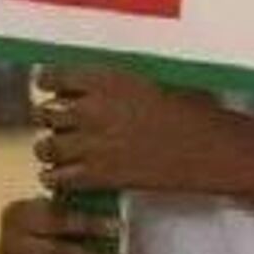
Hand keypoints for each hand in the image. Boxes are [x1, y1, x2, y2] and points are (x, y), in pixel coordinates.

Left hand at [33, 65, 234, 193]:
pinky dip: (57, 175)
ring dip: (52, 147)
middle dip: (52, 117)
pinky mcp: (98, 175)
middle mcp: (93, 110)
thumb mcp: (154, 78)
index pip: (53, 76)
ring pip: (45, 146)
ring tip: (64, 149)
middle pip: (45, 112)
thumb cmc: (191, 109)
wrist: (208, 148)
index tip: (54, 87)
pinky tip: (68, 172)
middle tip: (64, 122)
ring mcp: (93, 144)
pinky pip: (56, 177)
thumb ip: (117, 81)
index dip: (50, 82)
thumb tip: (93, 82)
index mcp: (107, 80)